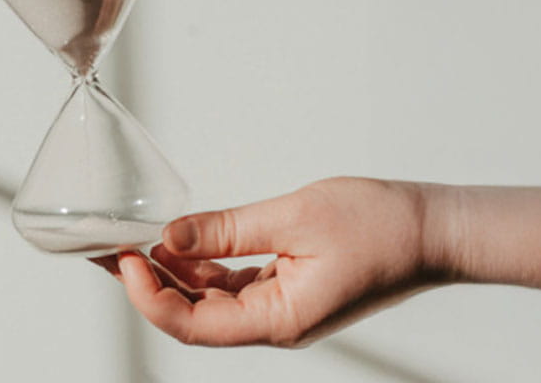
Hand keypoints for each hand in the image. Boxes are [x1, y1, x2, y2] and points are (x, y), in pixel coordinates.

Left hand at [93, 177, 437, 346]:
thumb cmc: (382, 227)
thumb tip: (171, 235)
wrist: (434, 230)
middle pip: (192, 314)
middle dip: (144, 284)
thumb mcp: (295, 217)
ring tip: (131, 243)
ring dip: (169, 273)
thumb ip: (228, 229)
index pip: (193, 324)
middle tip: (107, 249)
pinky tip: (179, 242)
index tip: (123, 259)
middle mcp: (273, 323)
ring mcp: (277, 307)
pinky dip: (201, 264)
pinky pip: (230, 283)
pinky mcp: (284, 288)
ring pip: (207, 299)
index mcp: (278, 319)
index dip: (148, 297)